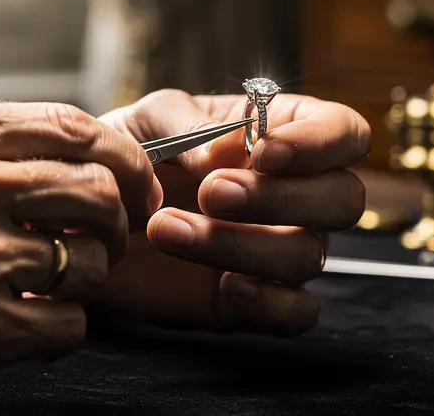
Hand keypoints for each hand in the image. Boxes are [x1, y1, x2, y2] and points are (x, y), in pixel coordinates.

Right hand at [0, 102, 160, 413]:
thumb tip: (88, 153)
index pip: (74, 126)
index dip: (125, 157)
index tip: (138, 182)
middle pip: (98, 190)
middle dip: (119, 219)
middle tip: (107, 238)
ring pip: (91, 261)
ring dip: (85, 277)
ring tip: (47, 282)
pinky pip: (71, 323)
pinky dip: (60, 327)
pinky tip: (24, 322)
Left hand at [96, 89, 369, 335]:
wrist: (89, 217)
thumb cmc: (130, 155)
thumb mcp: (150, 121)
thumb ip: (192, 125)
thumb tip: (229, 151)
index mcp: (285, 135)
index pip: (344, 132)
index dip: (321, 142)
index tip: (265, 152)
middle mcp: (298, 193)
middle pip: (344, 199)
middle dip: (282, 197)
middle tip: (212, 192)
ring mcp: (282, 248)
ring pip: (308, 254)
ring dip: (242, 243)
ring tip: (168, 228)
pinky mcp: (258, 299)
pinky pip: (297, 312)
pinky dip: (269, 302)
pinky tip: (224, 284)